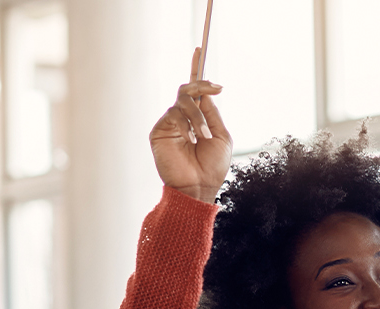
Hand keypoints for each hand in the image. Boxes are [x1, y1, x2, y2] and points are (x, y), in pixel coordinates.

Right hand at [150, 49, 230, 204]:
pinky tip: (191, 140)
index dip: (196, 69)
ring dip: (197, 116)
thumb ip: (212, 113)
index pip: (195, 90)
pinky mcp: (159, 132)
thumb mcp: (221, 135)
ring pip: (182, 101)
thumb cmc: (212, 167)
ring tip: (203, 136)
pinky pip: (172, 116)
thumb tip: (205, 93)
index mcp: (198, 118)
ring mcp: (170, 124)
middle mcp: (183, 117)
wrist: (199, 187)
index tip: (200, 50)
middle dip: (202, 86)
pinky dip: (186, 126)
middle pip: (188, 89)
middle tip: (216, 88)